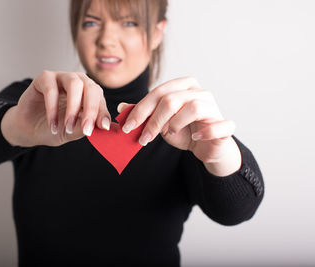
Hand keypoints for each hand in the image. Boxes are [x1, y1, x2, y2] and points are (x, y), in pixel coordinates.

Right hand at [1, 71, 110, 146]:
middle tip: (86, 128)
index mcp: (89, 93)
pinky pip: (51, 89)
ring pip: (74, 83)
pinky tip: (53, 125)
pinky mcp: (44, 77)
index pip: (100, 99)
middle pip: (91, 87)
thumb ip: (85, 126)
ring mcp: (61, 77)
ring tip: (68, 127)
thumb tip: (101, 125)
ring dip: (73, 108)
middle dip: (91, 109)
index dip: (102, 113)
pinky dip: (53, 109)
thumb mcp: (72, 132)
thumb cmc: (54, 128)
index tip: (102, 128)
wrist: (30, 129)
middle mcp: (78, 82)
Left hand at [117, 76, 236, 164]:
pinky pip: (218, 125)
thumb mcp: (159, 122)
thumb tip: (121, 107)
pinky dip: (205, 132)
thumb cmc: (183, 131)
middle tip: (143, 138)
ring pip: (193, 108)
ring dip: (176, 124)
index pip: (158, 93)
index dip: (140, 110)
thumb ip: (144, 114)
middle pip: (171, 99)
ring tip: (170, 134)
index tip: (127, 127)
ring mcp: (214, 107)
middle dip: (153, 121)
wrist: (206, 147)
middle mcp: (200, 92)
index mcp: (183, 86)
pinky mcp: (225, 124)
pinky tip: (196, 137)